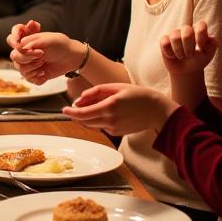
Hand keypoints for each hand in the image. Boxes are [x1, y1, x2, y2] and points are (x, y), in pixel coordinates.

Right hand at [7, 21, 79, 83]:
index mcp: (25, 40)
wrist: (70, 57)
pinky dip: (36, 76)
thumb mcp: (47, 39)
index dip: (13, 41)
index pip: (11, 39)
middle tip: (42, 54)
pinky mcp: (33, 74)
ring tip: (43, 63)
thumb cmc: (59, 45)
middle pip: (14, 56)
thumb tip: (21, 48)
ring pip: (19, 68)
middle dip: (28, 57)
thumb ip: (32, 42)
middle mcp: (24, 52)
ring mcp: (27, 63)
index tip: (21, 44)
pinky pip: (27, 78)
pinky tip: (44, 72)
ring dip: (33, 66)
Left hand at [62, 82, 176, 134]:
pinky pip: (101, 126)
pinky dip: (98, 120)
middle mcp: (110, 120)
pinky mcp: (117, 133)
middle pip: (84, 121)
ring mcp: (113, 128)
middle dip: (77, 115)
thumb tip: (79, 99)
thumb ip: (95, 92)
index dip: (70, 112)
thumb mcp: (116, 87)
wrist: (157, 111)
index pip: (83, 114)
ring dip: (86, 117)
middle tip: (75, 105)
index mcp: (109, 106)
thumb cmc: (138, 95)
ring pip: (91, 125)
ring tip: (92, 105)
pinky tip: (106, 112)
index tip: (63, 109)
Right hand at [161, 21, 217, 77]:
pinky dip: (169, 52)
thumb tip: (208, 36)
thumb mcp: (208, 54)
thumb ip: (212, 44)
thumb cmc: (198, 60)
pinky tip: (172, 56)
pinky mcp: (164, 40)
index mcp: (199, 31)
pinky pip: (164, 43)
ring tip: (182, 57)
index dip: (201, 35)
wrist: (186, 71)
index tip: (201, 47)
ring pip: (175, 37)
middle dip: (189, 46)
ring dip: (179, 51)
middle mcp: (186, 30)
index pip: (200, 25)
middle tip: (190, 55)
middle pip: (187, 30)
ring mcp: (175, 34)